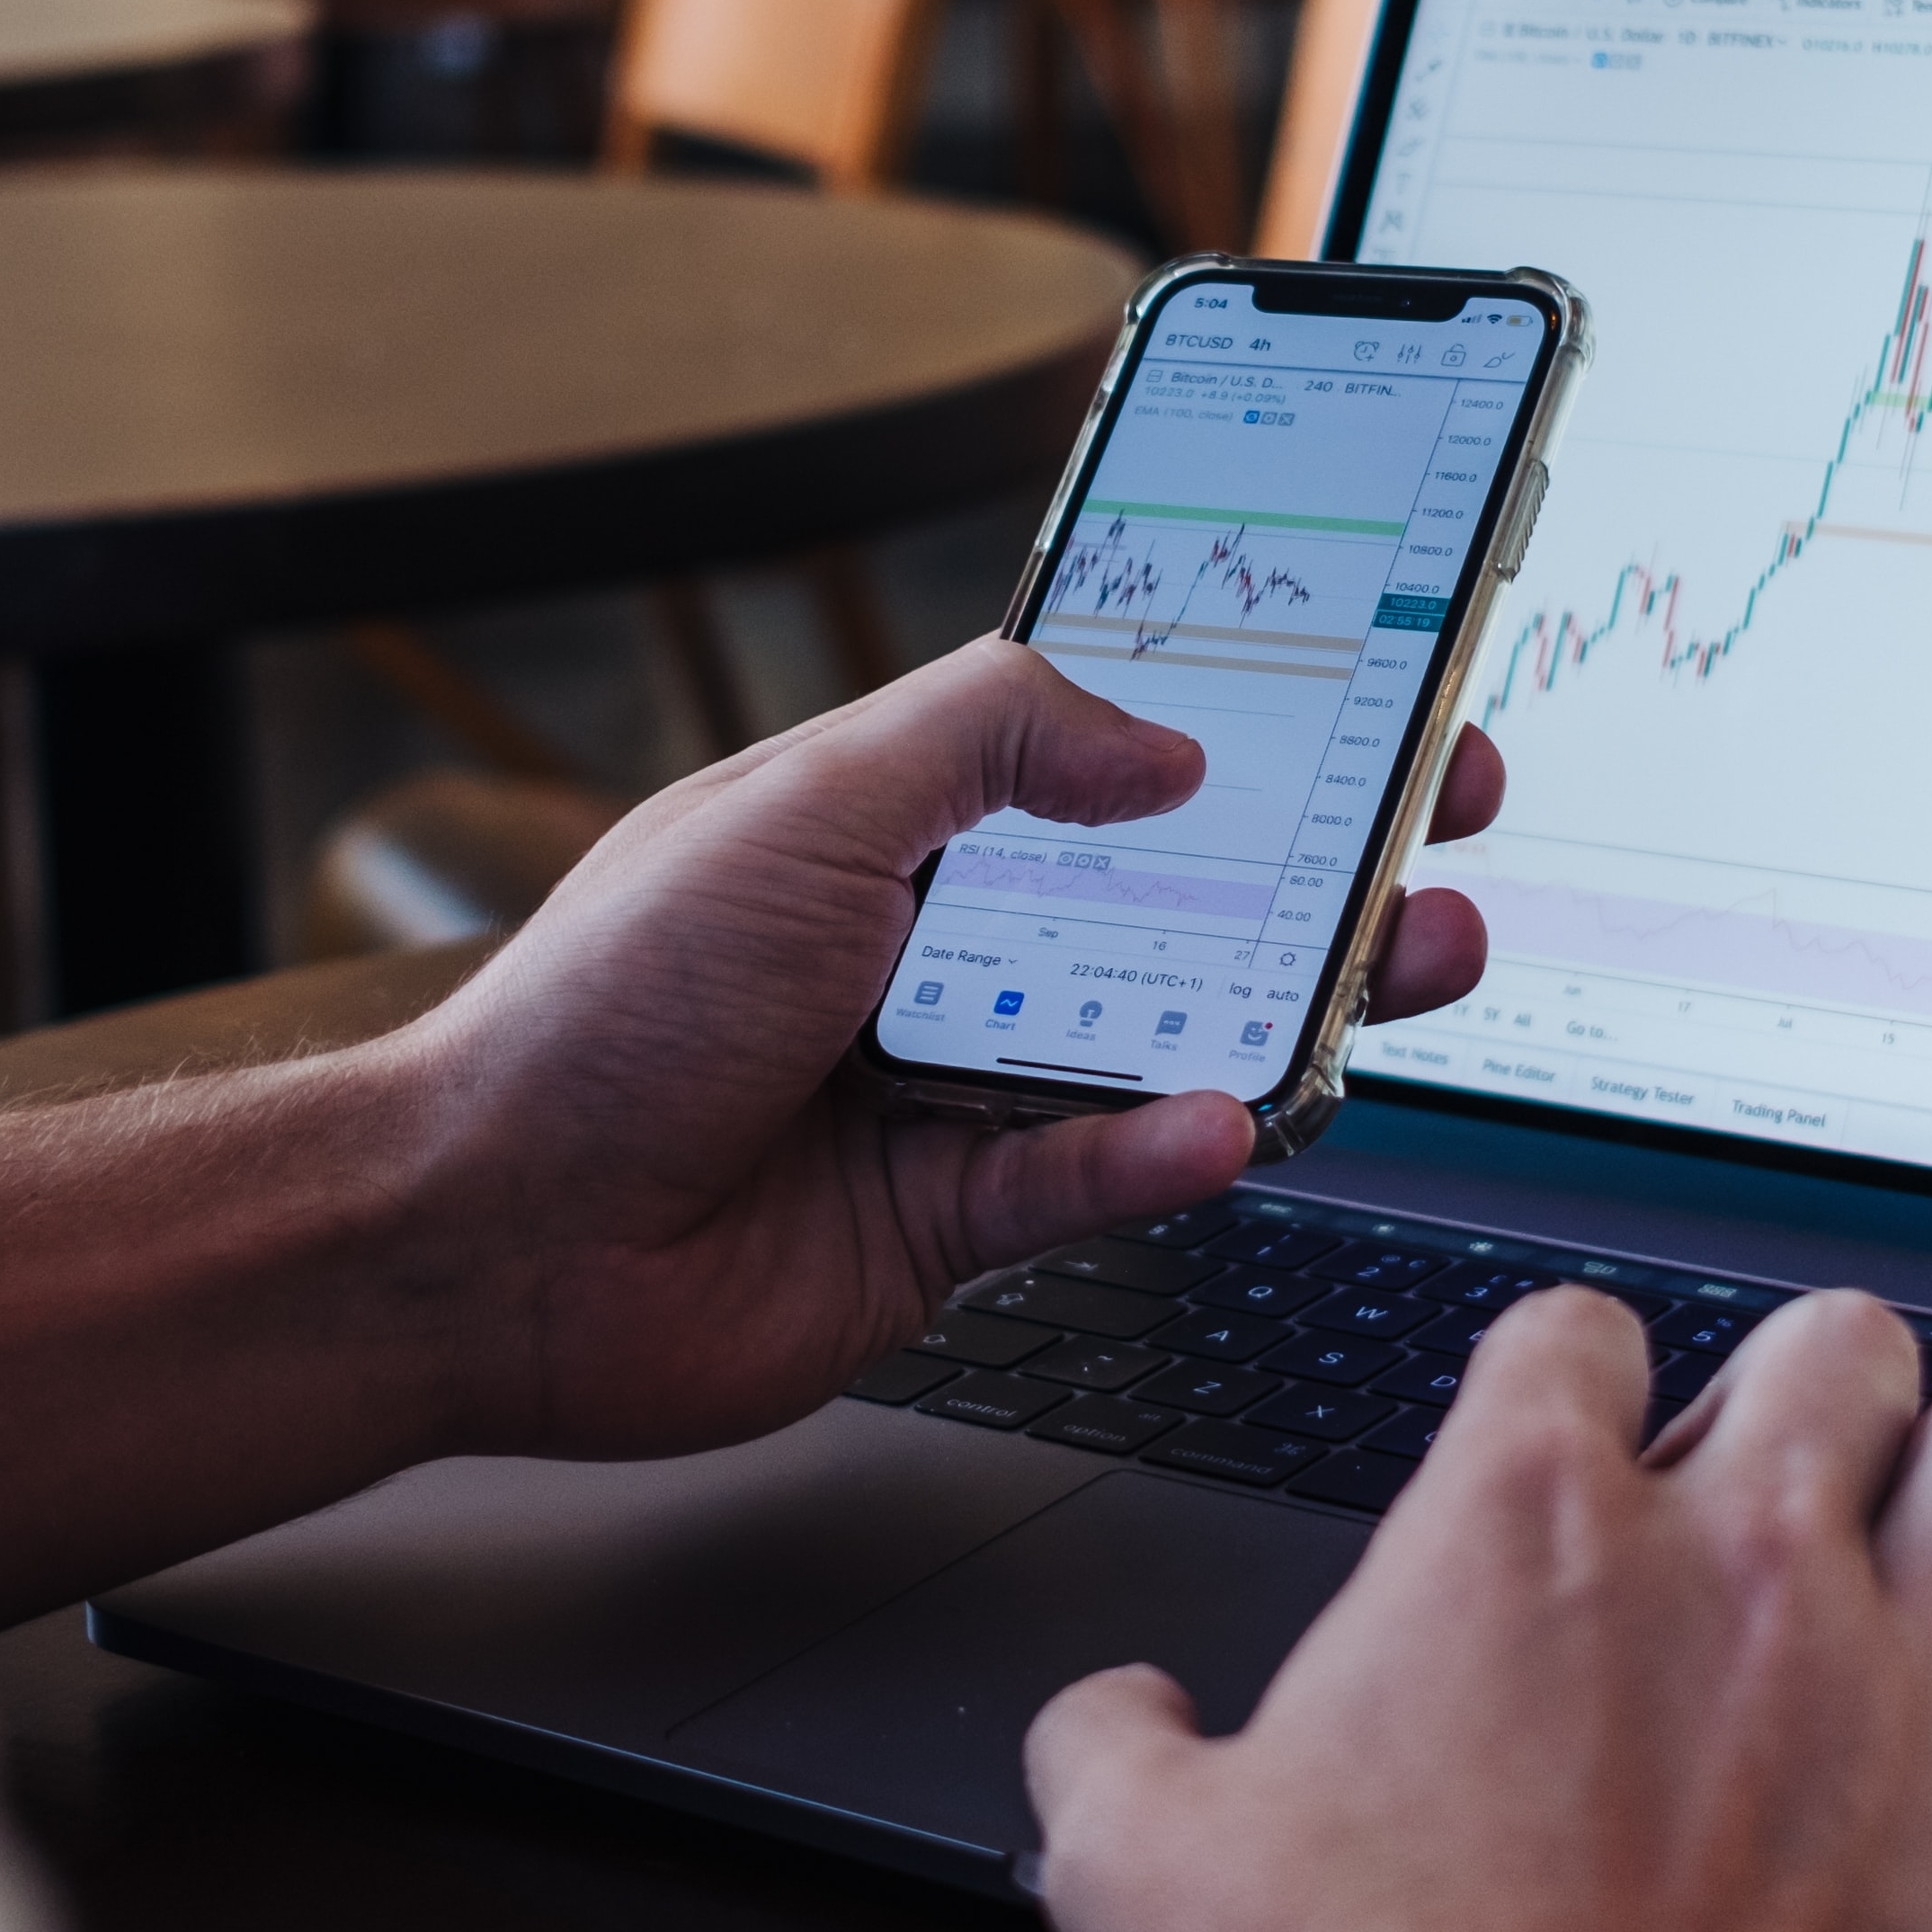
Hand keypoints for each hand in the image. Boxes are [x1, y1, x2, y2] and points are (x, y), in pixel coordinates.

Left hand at [380, 637, 1505, 1460]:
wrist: (487, 1237)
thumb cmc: (604, 1008)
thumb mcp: (805, 803)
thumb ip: (991, 736)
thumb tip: (1162, 745)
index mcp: (900, 823)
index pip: (1107, 749)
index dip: (1245, 722)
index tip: (1375, 695)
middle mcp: (940, 949)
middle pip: (1179, 898)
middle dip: (1325, 864)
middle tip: (1444, 834)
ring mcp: (953, 1089)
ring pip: (1169, 1042)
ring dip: (1295, 1007)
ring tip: (1404, 966)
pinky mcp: (952, 1227)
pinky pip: (1095, 1184)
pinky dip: (1162, 1155)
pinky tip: (1217, 1123)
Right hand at [1023, 1289, 1931, 1931]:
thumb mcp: (1145, 1877)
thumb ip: (1125, 1748)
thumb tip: (1123, 1723)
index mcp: (1529, 1527)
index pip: (1582, 1330)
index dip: (1574, 1387)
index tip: (1581, 1448)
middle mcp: (1744, 1562)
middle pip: (1836, 1342)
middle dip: (1806, 1398)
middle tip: (1777, 1488)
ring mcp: (1915, 1683)